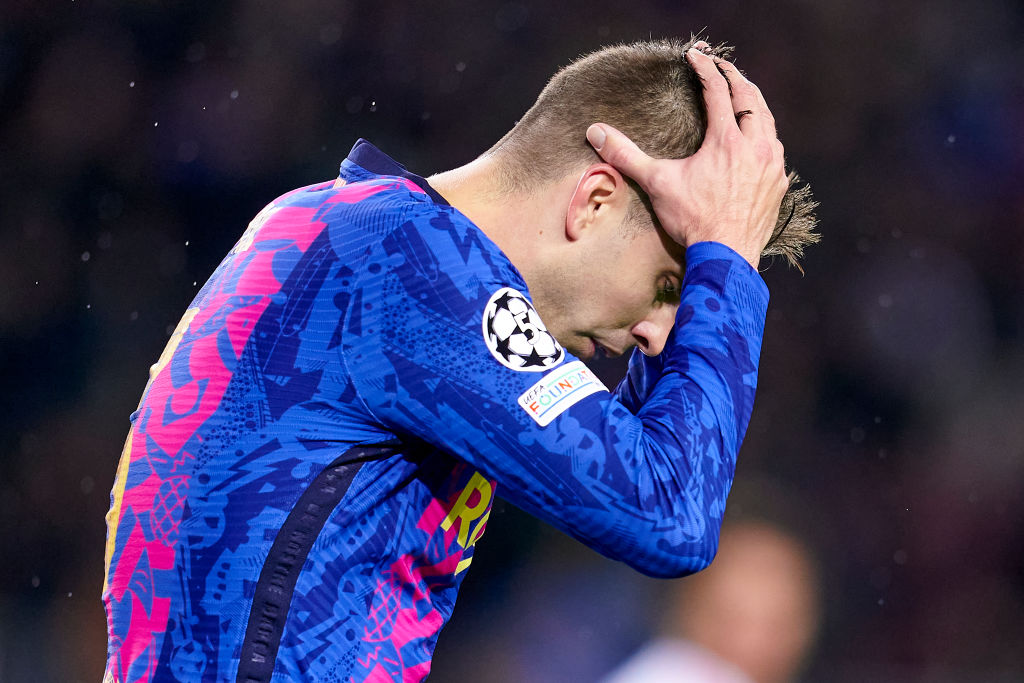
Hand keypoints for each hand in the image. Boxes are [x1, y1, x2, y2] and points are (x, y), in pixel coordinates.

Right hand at [585, 46, 788, 269]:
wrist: (726, 255)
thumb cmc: (692, 219)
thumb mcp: (657, 184)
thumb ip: (627, 155)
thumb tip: (596, 133)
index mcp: (726, 140)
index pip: (717, 91)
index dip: (705, 69)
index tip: (696, 56)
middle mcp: (755, 146)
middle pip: (749, 97)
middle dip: (735, 78)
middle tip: (722, 67)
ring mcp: (771, 164)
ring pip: (767, 120)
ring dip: (753, 103)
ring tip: (741, 96)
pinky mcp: (778, 182)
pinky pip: (774, 148)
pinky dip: (764, 134)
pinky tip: (756, 138)